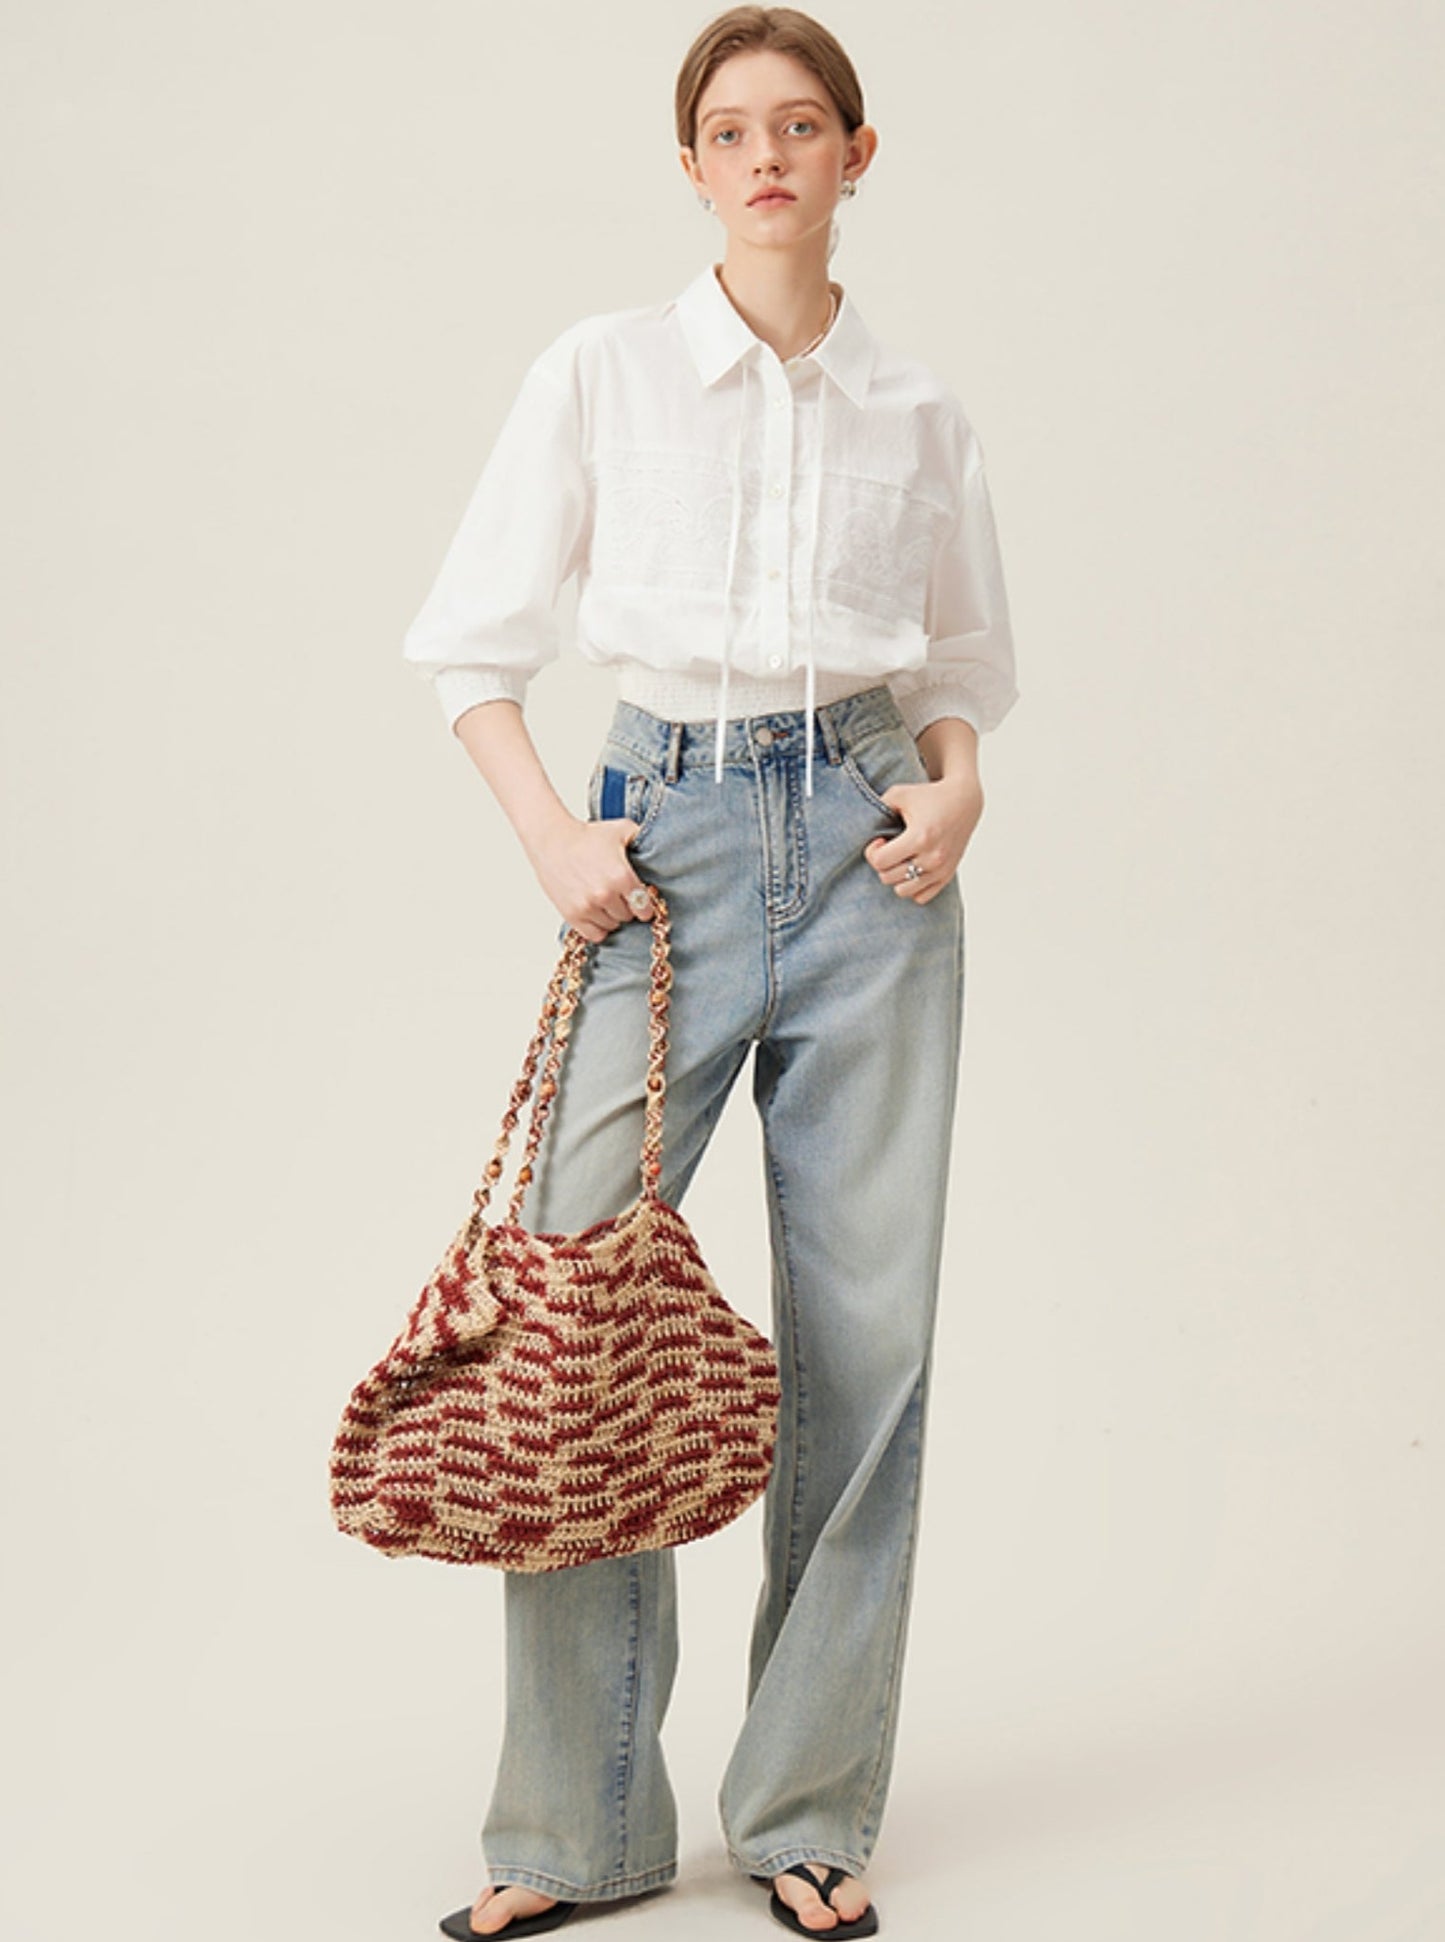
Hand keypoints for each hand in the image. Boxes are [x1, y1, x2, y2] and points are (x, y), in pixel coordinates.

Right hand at [526, 813, 654, 942]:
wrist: (552, 840)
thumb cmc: (586, 835)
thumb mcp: (622, 830)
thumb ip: (643, 839)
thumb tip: (660, 847)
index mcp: (622, 876)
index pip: (645, 907)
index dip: (645, 905)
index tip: (642, 901)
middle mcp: (605, 894)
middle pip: (628, 916)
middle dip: (626, 907)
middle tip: (619, 896)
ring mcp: (588, 907)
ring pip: (612, 926)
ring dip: (611, 916)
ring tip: (605, 900)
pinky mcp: (572, 915)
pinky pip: (595, 934)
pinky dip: (598, 927)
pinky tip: (596, 913)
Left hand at [864, 773, 982, 905]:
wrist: (964, 802)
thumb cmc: (930, 796)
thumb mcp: (900, 793)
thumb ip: (879, 806)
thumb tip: (862, 825)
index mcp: (920, 837)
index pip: (880, 862)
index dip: (873, 852)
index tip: (880, 840)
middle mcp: (932, 858)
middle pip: (888, 878)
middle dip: (883, 864)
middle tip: (889, 848)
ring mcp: (941, 870)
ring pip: (903, 891)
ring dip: (896, 877)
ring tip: (900, 860)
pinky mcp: (947, 876)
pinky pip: (921, 897)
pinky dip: (912, 886)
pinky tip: (913, 868)